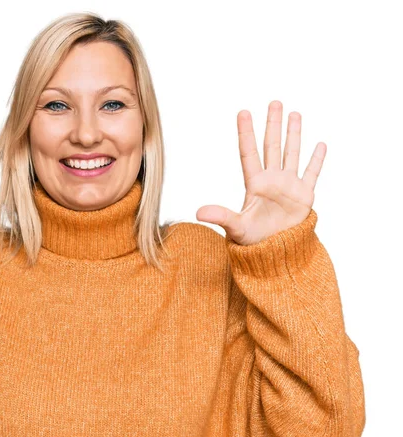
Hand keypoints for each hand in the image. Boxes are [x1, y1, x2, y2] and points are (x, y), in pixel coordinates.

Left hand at [196, 100, 325, 245]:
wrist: (274, 254)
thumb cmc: (252, 241)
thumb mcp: (235, 227)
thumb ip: (220, 216)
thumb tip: (198, 213)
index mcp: (254, 184)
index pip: (249, 152)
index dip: (246, 133)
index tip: (243, 112)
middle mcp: (272, 180)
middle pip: (272, 146)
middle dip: (273, 124)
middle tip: (274, 102)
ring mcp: (289, 186)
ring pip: (291, 153)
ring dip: (294, 134)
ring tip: (294, 113)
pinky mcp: (304, 195)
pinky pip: (312, 173)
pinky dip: (316, 160)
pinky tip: (320, 144)